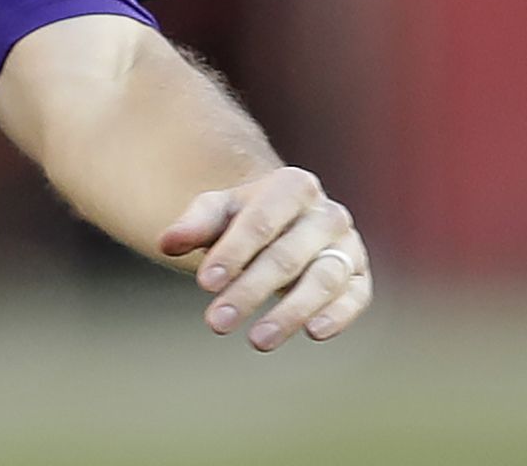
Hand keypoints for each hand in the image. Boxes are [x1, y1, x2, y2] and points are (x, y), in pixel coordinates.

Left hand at [161, 166, 372, 350]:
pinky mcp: (360, 277)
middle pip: (286, 256)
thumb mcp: (218, 212)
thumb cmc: (245, 218)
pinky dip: (337, 315)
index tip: (204, 284)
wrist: (286, 222)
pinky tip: (312, 333)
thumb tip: (166, 242)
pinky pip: (354, 297)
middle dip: (250, 291)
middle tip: (217, 322)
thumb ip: (193, 224)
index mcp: (293, 185)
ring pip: (322, 280)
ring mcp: (348, 246)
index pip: (260, 221)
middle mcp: (327, 213)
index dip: (232, 253)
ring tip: (257, 340)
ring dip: (289, 312)